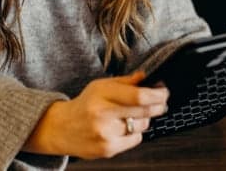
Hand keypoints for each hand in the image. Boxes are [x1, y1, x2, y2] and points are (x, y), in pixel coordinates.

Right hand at [23, 71, 168, 158]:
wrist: (61, 128)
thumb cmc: (85, 105)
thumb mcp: (100, 86)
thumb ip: (125, 82)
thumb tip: (146, 77)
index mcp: (101, 95)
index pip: (138, 96)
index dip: (157, 94)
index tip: (164, 92)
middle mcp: (103, 115)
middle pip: (144, 111)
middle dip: (158, 105)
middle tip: (161, 101)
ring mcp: (105, 134)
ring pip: (142, 125)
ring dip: (144, 119)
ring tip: (132, 115)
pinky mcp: (108, 149)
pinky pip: (135, 139)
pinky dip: (134, 132)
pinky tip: (122, 128)